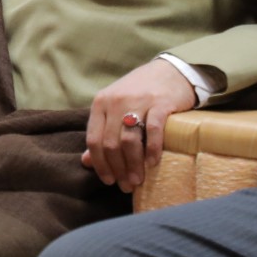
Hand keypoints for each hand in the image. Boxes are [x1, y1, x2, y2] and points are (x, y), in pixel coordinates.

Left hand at [82, 58, 197, 192]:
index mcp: (100, 103)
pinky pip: (153, 130)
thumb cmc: (140, 93)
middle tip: (126, 186)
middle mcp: (116, 101)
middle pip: (111, 144)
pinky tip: (152, 163)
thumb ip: (101, 132)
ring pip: (129, 141)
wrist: (171, 71)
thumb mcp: (115, 109)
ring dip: (133, 165)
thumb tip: (86, 162)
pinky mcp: (160, 103)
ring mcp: (138, 101)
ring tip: (138, 180)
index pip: (93, 140)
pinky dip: (151, 150)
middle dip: (118, 169)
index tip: (108, 181)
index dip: (99, 164)